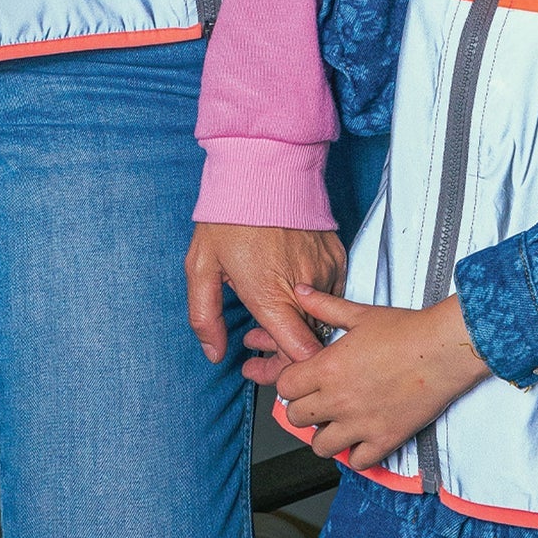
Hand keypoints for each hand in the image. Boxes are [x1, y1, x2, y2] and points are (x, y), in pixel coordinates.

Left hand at [186, 222, 345, 364]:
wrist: (263, 167)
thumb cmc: (229, 215)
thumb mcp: (201, 266)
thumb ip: (205, 316)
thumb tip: (215, 353)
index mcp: (269, 295)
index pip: (299, 355)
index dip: (285, 370)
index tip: (264, 365)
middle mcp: (303, 287)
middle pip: (310, 345)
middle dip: (285, 354)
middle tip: (255, 340)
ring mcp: (325, 271)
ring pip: (322, 319)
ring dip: (300, 325)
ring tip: (268, 311)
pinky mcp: (336, 257)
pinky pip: (331, 294)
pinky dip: (313, 300)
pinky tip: (288, 288)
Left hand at [275, 289, 489, 471]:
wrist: (442, 350)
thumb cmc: (405, 330)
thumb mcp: (359, 314)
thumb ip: (324, 306)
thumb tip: (301, 291)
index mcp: (328, 367)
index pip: (286, 386)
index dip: (291, 383)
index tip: (302, 380)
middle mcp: (339, 399)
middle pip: (296, 417)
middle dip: (303, 409)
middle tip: (317, 401)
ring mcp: (360, 423)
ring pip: (320, 447)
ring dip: (324, 435)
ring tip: (336, 422)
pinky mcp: (384, 439)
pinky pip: (356, 462)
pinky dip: (355, 453)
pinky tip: (361, 437)